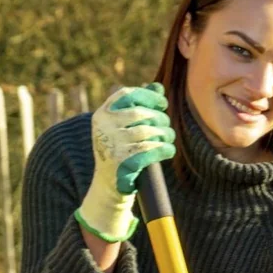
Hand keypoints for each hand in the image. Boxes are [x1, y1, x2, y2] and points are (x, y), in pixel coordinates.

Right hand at [76, 85, 175, 243]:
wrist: (108, 185)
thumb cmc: (119, 151)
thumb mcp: (122, 127)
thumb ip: (137, 106)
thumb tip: (158, 87)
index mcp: (102, 115)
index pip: (127, 95)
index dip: (148, 96)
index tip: (163, 103)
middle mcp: (104, 128)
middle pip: (140, 114)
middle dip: (159, 118)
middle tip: (167, 126)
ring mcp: (112, 145)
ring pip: (146, 132)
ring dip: (164, 134)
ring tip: (169, 138)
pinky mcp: (122, 163)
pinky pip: (149, 150)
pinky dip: (163, 149)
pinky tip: (169, 150)